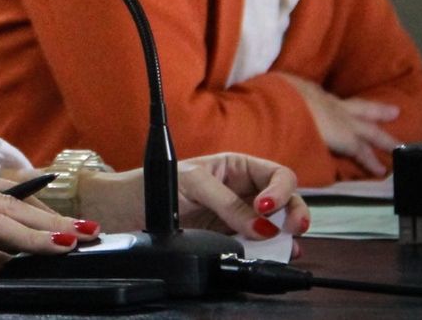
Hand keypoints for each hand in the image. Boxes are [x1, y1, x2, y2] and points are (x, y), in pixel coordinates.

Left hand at [78, 152, 310, 242]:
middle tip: (294, 229)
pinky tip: (273, 255)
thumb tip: (262, 226)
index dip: (280, 189)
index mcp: (236, 166)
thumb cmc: (154, 184)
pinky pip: (258, 245)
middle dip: (295, 213)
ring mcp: (238, 215)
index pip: (275, 174)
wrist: (126, 210)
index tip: (268, 206)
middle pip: (285, 200)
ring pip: (276, 225)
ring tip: (285, 247)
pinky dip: (269, 251)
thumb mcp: (192, 183)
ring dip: (286, 236)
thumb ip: (227, 203)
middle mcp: (242, 190)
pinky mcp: (229, 238)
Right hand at [276, 72, 400, 175]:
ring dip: (382, 137)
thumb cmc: (269, 98)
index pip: (327, 99)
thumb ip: (277, 98)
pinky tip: (381, 170)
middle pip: (358, 107)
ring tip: (397, 145)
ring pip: (368, 129)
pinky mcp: (347, 138)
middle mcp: (328, 102)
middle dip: (375, 110)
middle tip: (394, 112)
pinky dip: (371, 161)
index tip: (345, 108)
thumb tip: (270, 100)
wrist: (282, 106)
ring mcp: (340, 119)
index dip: (338, 105)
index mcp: (308, 90)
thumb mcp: (272, 90)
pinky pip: (362, 152)